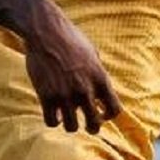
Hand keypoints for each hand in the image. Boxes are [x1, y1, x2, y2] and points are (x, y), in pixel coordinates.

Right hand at [24, 11, 122, 132]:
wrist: (45, 31)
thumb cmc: (69, 38)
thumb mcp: (92, 54)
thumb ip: (97, 74)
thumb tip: (100, 92)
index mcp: (100, 78)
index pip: (114, 110)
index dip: (109, 116)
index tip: (102, 114)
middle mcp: (85, 90)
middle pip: (95, 124)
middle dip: (92, 127)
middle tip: (87, 125)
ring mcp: (65, 95)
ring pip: (71, 127)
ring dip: (70, 125)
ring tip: (66, 118)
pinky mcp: (46, 96)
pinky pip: (52, 122)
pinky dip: (53, 120)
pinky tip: (53, 113)